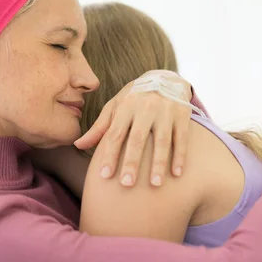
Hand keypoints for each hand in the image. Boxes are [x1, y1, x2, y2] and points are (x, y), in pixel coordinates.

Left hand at [74, 71, 192, 186]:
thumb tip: (78, 146)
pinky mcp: (182, 114)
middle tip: (126, 184)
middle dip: (131, 162)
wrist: (166, 77)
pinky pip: (181, 137)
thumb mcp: (116, 106)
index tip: (104, 176)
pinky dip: (180, 155)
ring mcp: (166, 110)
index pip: (115, 133)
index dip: (109, 155)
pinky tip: (177, 173)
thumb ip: (99, 127)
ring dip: (158, 163)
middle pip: (138, 138)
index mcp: (126, 106)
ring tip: (154, 184)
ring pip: (162, 140)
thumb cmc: (135, 97)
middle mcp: (146, 107)